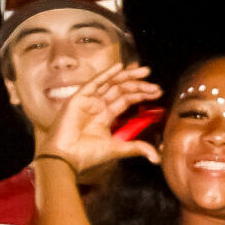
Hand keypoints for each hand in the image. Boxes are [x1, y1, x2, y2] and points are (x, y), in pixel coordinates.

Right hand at [40, 63, 164, 173]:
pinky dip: (107, 73)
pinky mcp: (79, 97)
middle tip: (155, 84)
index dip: (141, 94)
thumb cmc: (86, 154)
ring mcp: (89, 100)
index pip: (126, 99)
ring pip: (111, 83)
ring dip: (128, 76)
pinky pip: (95, 82)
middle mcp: (98, 105)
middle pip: (121, 89)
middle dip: (139, 84)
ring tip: (144, 71)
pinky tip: (119, 66)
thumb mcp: (117, 148)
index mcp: (105, 115)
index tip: (157, 93)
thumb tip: (157, 158)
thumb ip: (136, 148)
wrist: (67, 156)